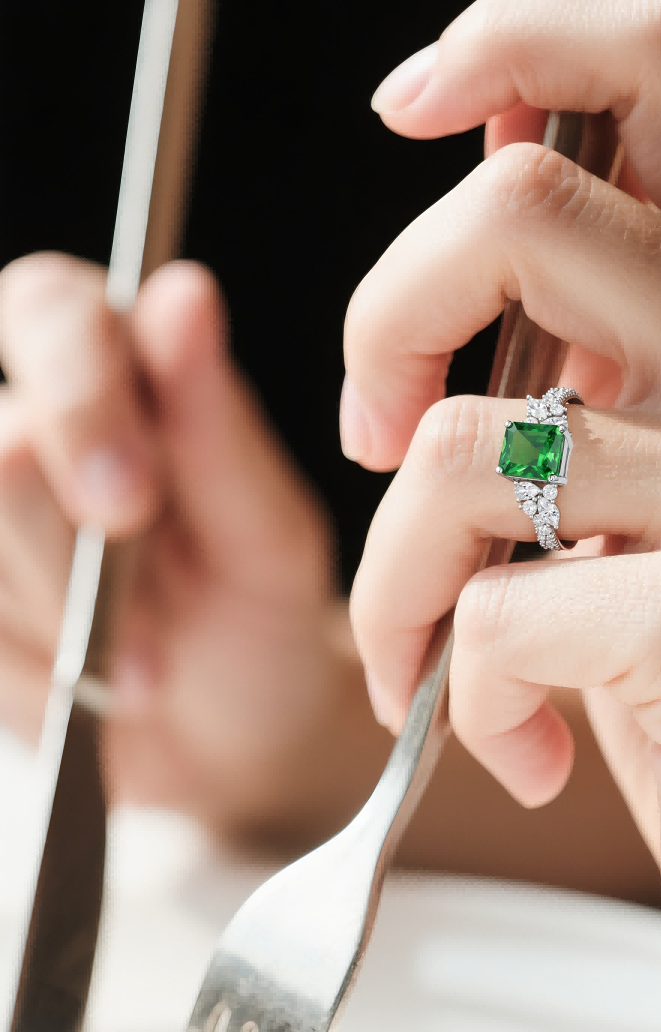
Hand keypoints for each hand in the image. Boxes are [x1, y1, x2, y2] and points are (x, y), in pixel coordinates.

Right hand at [0, 255, 384, 847]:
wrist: (230, 739)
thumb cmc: (257, 615)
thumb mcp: (263, 535)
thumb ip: (213, 424)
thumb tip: (182, 292)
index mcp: (115, 364)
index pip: (47, 308)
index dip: (78, 399)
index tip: (132, 504)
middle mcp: (28, 421)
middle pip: (0, 447)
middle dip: (76, 557)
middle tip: (151, 640)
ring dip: (66, 632)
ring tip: (144, 668)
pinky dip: (30, 679)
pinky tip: (86, 687)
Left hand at [343, 0, 660, 1031]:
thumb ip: (611, 370)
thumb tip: (474, 247)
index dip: (511, 35)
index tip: (414, 104)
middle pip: (522, 202)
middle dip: (381, 318)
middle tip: (380, 435)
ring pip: (462, 443)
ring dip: (390, 575)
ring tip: (427, 662)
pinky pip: (485, 610)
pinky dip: (456, 695)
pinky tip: (525, 752)